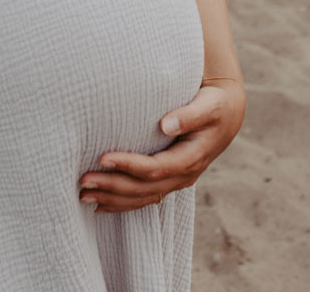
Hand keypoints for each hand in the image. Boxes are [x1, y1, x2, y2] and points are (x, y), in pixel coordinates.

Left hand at [77, 79, 245, 211]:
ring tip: (83, 196)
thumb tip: (166, 124)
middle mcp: (183, 175)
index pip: (155, 168)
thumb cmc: (215, 105)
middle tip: (82, 183)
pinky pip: (144, 196)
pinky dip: (122, 202)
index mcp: (191, 159)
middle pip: (143, 188)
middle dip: (112, 187)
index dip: (128, 165)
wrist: (227, 114)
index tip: (102, 158)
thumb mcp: (208, 106)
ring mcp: (176, 180)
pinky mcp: (170, 179)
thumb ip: (188, 115)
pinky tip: (101, 205)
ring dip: (112, 199)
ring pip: (142, 197)